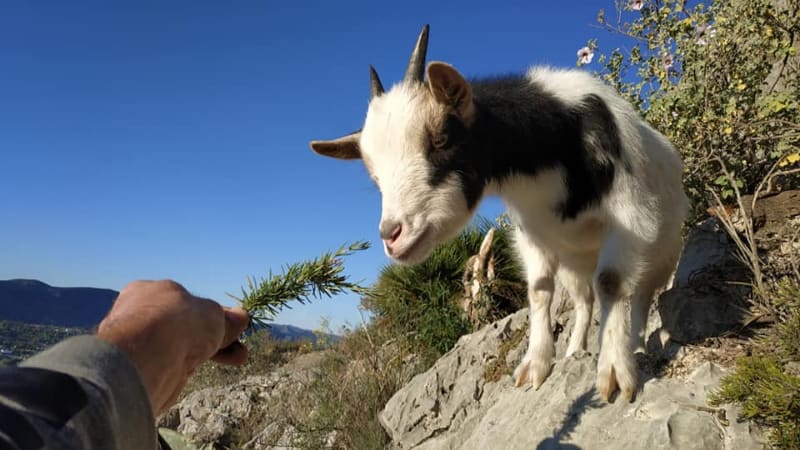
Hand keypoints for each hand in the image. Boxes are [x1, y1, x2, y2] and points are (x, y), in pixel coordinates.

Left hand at [97, 280, 249, 415]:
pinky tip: (211, 366)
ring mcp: (139, 343)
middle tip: (238, 345)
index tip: (234, 325)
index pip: (185, 301)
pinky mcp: (142, 368)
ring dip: (212, 350)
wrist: (148, 356)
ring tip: (239, 357)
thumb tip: (241, 317)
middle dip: (214, 335)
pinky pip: (175, 363)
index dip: (211, 314)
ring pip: (182, 345)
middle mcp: (140, 314)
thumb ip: (225, 318)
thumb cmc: (179, 322)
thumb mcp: (212, 315)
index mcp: (151, 291)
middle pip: (184, 325)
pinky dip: (195, 365)